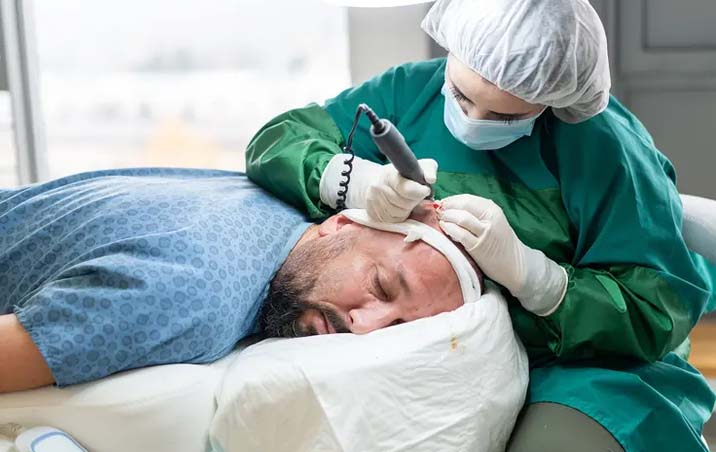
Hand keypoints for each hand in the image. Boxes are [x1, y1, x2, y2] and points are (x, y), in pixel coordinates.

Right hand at [320, 155, 436, 222]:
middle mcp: (377, 189)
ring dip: (405, 209)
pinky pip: (392, 222)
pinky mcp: (372, 216)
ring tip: (402, 200)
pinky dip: (398, 216)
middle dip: (413, 200)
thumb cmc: (398, 175)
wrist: (373, 185)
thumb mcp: (412, 166)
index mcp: (388, 175)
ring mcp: (373, 204)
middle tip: (413, 194)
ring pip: (399, 214)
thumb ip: (426, 168)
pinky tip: (395, 208)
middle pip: (405, 203)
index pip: (405, 186)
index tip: (423, 188)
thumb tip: (429, 179)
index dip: (417, 189)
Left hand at [437, 194, 566, 315]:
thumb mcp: (492, 222)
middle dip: (447, 207)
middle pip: (463, 206)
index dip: (451, 200)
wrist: (515, 264)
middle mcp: (490, 218)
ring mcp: (485, 233)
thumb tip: (447, 205)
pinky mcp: (478, 247)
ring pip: (461, 218)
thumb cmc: (499, 242)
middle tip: (438, 211)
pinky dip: (449, 229)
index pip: (467, 199)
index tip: (441, 203)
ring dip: (447, 216)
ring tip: (440, 219)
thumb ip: (474, 213)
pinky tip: (444, 228)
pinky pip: (460, 234)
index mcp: (492, 210)